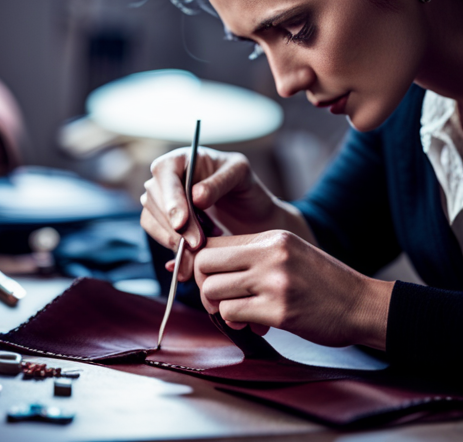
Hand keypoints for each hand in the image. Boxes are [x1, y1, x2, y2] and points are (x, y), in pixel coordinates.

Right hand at [141, 147, 291, 279]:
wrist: (245, 207)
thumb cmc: (242, 183)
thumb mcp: (240, 174)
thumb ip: (219, 182)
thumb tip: (196, 196)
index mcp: (181, 158)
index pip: (164, 174)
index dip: (171, 199)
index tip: (181, 223)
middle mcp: (164, 176)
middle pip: (154, 200)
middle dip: (175, 226)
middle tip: (198, 244)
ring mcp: (159, 199)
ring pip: (151, 220)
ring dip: (174, 238)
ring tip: (205, 244)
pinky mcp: (161, 221)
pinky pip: (157, 235)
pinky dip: (174, 248)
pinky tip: (195, 253)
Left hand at [194, 230, 393, 349]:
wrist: (361, 305)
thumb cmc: (322, 282)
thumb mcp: (288, 253)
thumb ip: (252, 257)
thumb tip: (208, 268)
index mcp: (270, 238)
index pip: (212, 243)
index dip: (201, 263)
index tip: (209, 278)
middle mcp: (270, 254)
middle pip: (204, 263)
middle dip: (202, 284)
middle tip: (216, 297)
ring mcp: (274, 281)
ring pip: (212, 290)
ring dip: (217, 306)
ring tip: (234, 312)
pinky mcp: (279, 310)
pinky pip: (231, 313)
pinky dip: (233, 321)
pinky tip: (248, 323)